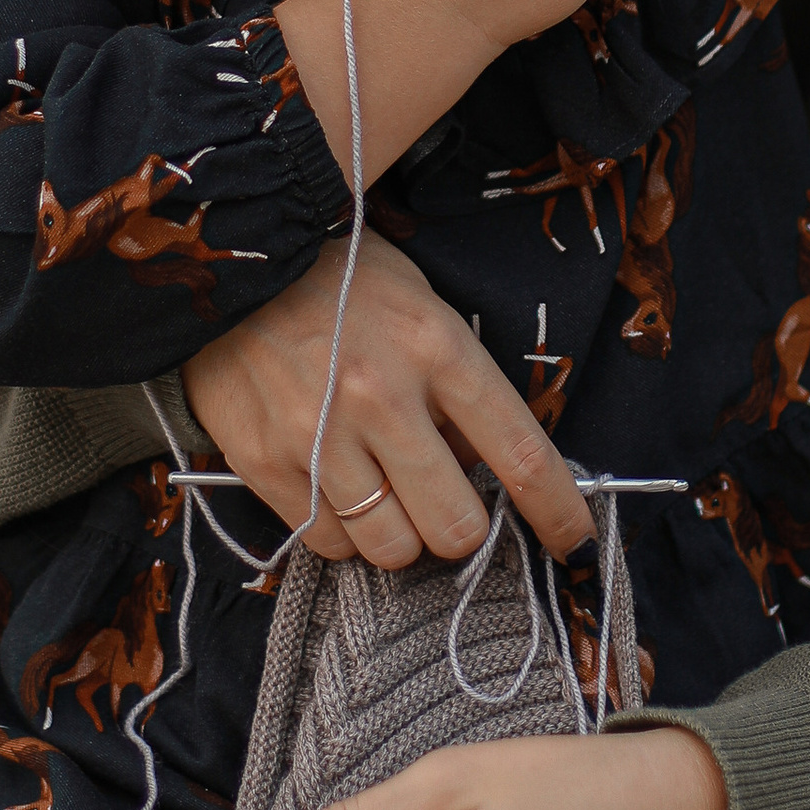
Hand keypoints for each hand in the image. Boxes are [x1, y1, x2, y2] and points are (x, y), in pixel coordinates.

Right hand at [187, 233, 593, 566]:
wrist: (234, 262)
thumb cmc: (344, 284)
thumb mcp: (424, 309)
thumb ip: (460, 389)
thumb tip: (485, 470)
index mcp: (437, 347)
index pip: (521, 454)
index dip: (559, 512)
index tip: (575, 542)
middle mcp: (381, 396)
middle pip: (456, 524)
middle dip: (462, 527)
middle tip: (446, 502)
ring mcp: (318, 434)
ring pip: (392, 547)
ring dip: (401, 535)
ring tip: (386, 493)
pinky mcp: (265, 461)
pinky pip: (327, 542)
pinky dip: (343, 532)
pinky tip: (338, 488)